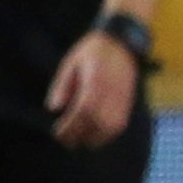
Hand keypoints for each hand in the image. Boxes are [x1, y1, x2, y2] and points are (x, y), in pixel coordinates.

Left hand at [44, 31, 141, 147]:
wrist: (121, 42)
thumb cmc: (92, 51)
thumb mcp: (71, 63)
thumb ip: (62, 86)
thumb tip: (54, 108)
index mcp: (94, 84)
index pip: (81, 113)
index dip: (69, 127)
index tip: (58, 134)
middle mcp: (110, 94)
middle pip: (95, 124)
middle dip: (79, 136)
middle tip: (67, 141)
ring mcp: (121, 100)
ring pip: (109, 128)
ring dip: (95, 138)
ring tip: (81, 140)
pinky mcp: (128, 102)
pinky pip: (119, 125)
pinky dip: (108, 134)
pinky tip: (97, 135)